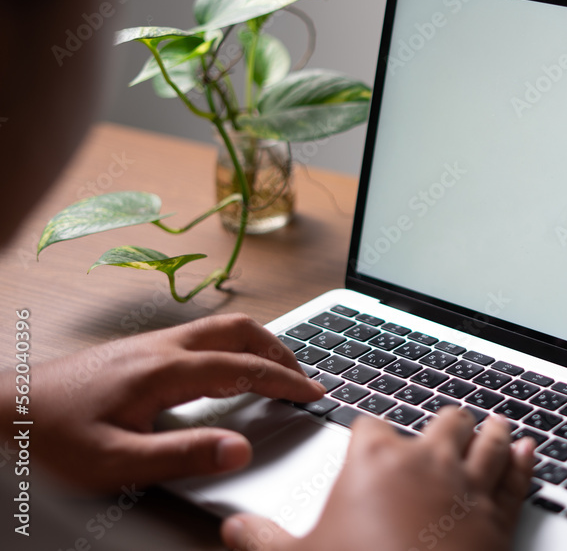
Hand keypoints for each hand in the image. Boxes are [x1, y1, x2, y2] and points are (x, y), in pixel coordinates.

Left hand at [3, 313, 324, 491]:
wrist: (8, 409)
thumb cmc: (53, 436)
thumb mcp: (115, 462)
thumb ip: (182, 456)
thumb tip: (239, 449)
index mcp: (164, 371)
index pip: (243, 367)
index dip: (285, 381)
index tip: (314, 393)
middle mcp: (162, 347)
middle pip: (239, 330)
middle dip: (281, 350)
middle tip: (304, 376)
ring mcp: (150, 343)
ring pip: (221, 327)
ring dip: (258, 343)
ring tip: (277, 368)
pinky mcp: (140, 349)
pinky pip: (202, 335)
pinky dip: (234, 345)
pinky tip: (229, 368)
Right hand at [222, 407, 535, 550]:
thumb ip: (262, 539)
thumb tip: (235, 528)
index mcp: (373, 459)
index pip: (369, 425)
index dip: (367, 432)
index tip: (367, 437)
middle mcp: (425, 461)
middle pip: (443, 422)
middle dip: (445, 422)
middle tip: (449, 421)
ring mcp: (468, 485)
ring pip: (488, 442)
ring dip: (493, 432)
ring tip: (498, 423)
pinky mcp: (500, 515)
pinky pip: (517, 477)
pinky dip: (524, 462)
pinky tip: (529, 451)